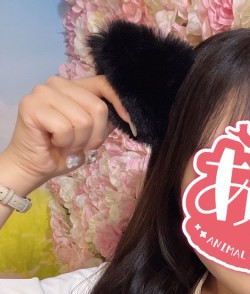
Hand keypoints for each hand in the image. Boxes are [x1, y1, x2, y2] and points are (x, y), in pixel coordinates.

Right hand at [2, 75, 132, 190]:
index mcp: (74, 86)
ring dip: (79, 142)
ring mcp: (43, 92)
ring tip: (66, 144)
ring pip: (82, 120)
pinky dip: (65, 143)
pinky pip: (65, 128)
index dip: (120, 103)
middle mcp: (57, 83)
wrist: (36, 166)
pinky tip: (54, 143)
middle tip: (81, 145)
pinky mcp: (31, 105)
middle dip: (95, 135)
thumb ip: (107, 120)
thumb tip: (128, 114)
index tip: (130, 123)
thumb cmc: (63, 150)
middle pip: (97, 107)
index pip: (103, 83)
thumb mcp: (93, 134)